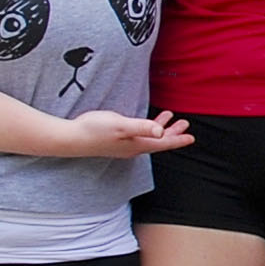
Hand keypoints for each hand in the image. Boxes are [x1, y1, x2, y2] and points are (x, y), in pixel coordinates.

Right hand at [44, 108, 192, 159]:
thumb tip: (161, 130)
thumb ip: (142, 126)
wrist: (72, 138)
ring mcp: (124, 145)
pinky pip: (138, 135)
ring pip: (149, 138)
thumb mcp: (121, 125)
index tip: (191, 137)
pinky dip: (147, 128)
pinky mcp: (115, 141)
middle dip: (173, 133)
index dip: (178, 139)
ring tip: (169, 118)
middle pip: (158, 142)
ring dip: (160, 129)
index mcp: (137, 144)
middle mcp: (132, 148)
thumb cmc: (95, 130)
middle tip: (184, 123)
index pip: (163, 143)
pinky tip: (145, 123)